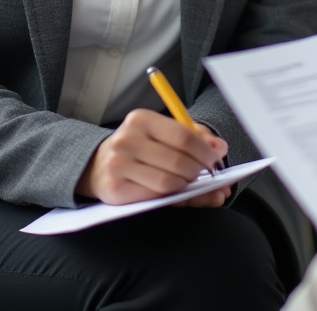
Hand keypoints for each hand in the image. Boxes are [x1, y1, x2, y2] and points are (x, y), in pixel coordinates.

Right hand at [76, 108, 228, 205]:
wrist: (98, 165)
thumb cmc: (139, 148)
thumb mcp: (163, 133)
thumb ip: (194, 138)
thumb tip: (219, 148)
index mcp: (142, 119)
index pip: (183, 135)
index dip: (205, 151)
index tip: (217, 159)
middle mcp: (127, 139)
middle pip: (178, 161)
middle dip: (199, 172)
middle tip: (206, 175)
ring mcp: (119, 165)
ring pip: (168, 182)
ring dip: (186, 187)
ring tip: (188, 183)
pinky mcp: (115, 189)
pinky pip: (154, 197)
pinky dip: (170, 197)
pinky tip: (172, 192)